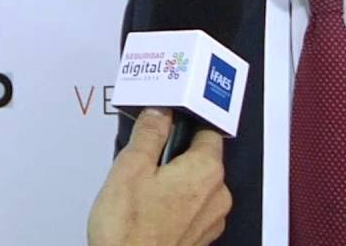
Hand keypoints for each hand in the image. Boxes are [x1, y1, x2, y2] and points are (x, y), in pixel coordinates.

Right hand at [87, 108, 231, 245]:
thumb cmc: (128, 231)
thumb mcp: (130, 169)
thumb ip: (149, 134)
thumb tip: (160, 112)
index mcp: (206, 170)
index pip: (207, 130)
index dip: (185, 123)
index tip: (167, 122)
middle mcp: (218, 194)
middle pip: (202, 157)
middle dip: (176, 154)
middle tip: (146, 160)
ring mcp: (212, 219)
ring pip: (197, 183)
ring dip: (176, 180)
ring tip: (144, 189)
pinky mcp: (201, 237)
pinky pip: (194, 207)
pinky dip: (177, 203)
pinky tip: (151, 209)